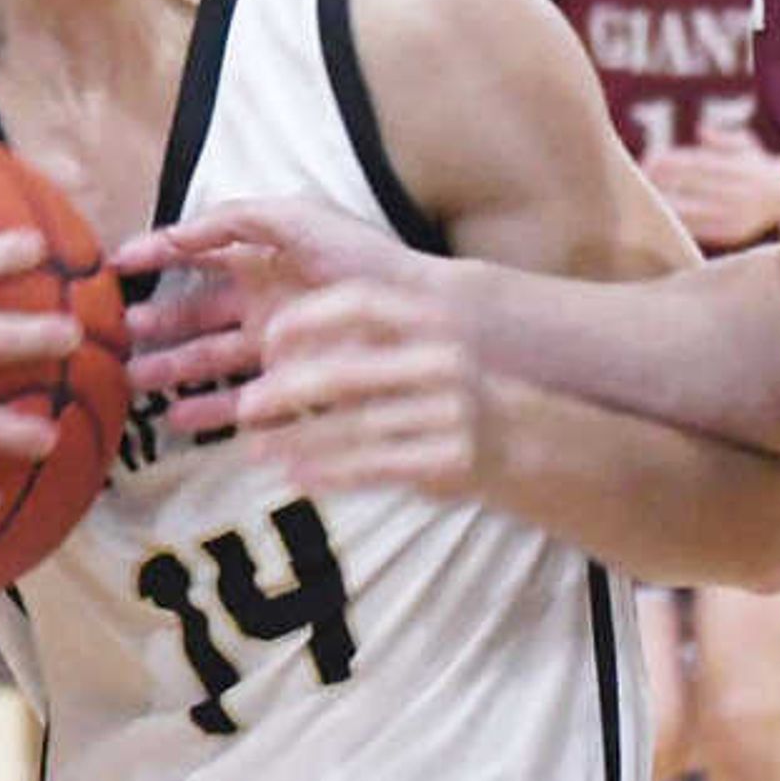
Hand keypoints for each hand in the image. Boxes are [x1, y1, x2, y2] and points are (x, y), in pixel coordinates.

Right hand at [118, 198, 431, 436]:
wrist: (420, 313)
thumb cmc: (360, 258)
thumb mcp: (294, 217)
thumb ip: (232, 219)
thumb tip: (172, 232)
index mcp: (260, 257)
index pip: (194, 256)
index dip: (155, 258)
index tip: (113, 268)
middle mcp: (261, 302)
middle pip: (192, 314)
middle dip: (153, 325)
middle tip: (115, 335)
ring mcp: (274, 347)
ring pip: (207, 360)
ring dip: (170, 369)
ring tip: (133, 380)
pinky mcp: (291, 385)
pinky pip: (240, 401)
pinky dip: (207, 411)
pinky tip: (177, 418)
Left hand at [223, 280, 505, 502]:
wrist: (534, 440)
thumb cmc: (454, 392)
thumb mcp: (422, 349)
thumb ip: (367, 345)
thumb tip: (280, 352)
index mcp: (431, 322)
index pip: (358, 303)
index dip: (305, 318)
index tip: (267, 343)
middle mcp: (441, 362)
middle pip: (344, 373)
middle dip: (284, 391)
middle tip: (245, 406)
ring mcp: (449, 414)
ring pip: (352, 428)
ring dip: (297, 440)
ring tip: (258, 448)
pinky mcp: (450, 462)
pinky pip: (374, 468)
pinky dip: (329, 474)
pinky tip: (298, 478)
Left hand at [644, 129, 779, 253]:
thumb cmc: (756, 168)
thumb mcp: (746, 145)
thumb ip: (723, 139)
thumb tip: (701, 130)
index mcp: (736, 167)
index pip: (695, 162)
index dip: (670, 161)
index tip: (648, 160)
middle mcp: (736, 189)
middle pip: (690, 184)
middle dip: (663, 181)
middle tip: (640, 179)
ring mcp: (735, 213)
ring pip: (692, 209)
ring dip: (667, 204)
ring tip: (648, 200)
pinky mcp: (733, 233)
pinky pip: (701, 230)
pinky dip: (682, 223)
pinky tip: (666, 218)